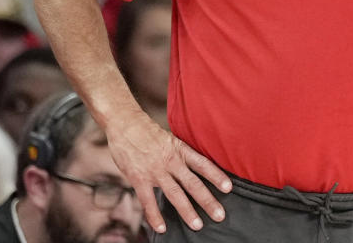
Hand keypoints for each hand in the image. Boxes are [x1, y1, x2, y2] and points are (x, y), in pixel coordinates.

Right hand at [104, 110, 231, 233]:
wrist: (124, 124)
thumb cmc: (147, 131)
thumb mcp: (169, 139)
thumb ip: (179, 154)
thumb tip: (193, 167)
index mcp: (179, 149)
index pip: (202, 164)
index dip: (216, 175)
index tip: (228, 188)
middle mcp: (171, 161)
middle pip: (193, 183)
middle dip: (207, 201)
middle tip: (219, 215)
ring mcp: (155, 171)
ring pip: (175, 194)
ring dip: (187, 211)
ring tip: (197, 225)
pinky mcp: (139, 179)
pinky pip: (148, 201)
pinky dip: (155, 216)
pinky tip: (162, 228)